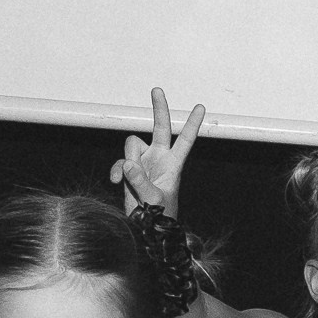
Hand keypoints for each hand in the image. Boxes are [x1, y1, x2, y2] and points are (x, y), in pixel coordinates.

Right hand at [110, 87, 204, 216]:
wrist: (147, 228)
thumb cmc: (159, 216)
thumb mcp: (153, 199)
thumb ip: (141, 180)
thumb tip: (128, 164)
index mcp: (174, 163)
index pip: (186, 139)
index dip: (193, 124)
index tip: (200, 107)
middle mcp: (159, 158)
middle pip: (160, 127)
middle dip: (159, 109)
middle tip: (157, 89)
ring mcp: (144, 162)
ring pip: (132, 146)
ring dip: (128, 161)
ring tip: (130, 180)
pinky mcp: (130, 169)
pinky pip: (120, 162)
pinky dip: (117, 170)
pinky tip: (116, 182)